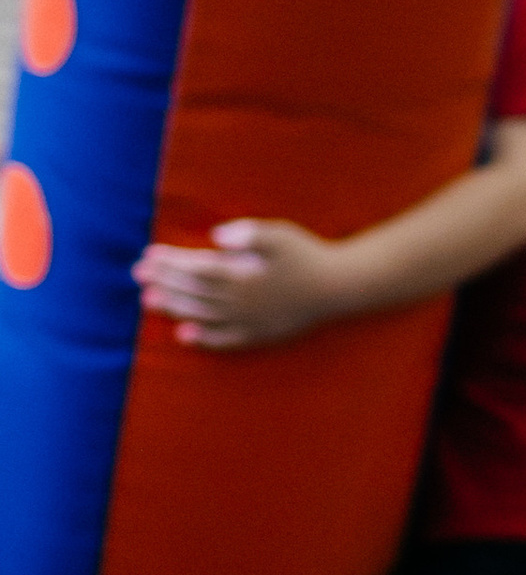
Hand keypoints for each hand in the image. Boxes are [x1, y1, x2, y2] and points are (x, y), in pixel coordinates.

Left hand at [134, 219, 344, 349]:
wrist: (339, 288)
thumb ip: (249, 234)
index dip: (171, 263)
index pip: (196, 269)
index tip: (149, 255)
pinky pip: (225, 340)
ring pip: (202, 315)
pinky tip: (184, 336)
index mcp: (242, 277)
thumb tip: (217, 235)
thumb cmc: (308, 256)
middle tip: (137, 275)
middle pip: (193, 292)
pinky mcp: (258, 335)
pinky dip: (203, 339)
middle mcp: (240, 303)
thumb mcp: (281, 235)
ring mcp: (248, 322)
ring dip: (174, 307)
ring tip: (149, 300)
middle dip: (164, 282)